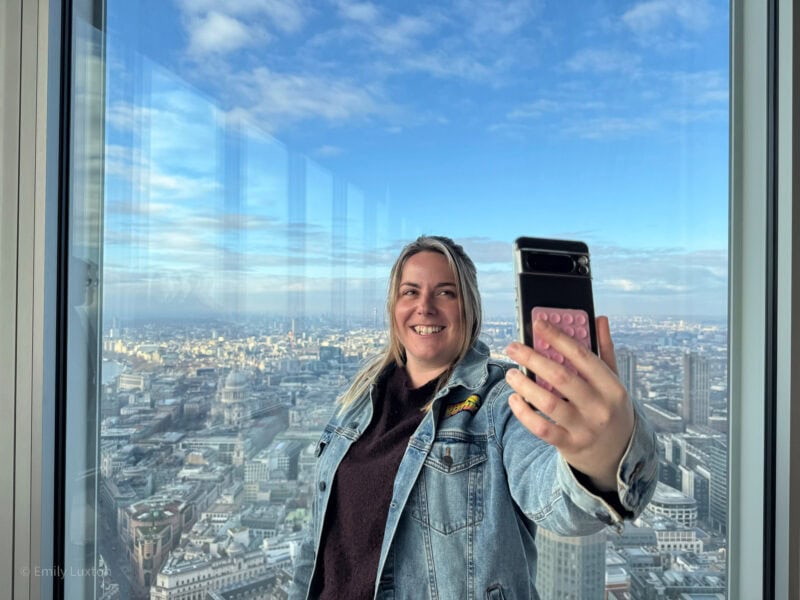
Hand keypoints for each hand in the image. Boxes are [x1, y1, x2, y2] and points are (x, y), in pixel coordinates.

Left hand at [504, 316, 633, 491]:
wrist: (617, 455)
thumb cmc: (610, 409)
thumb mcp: (614, 381)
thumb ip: (605, 351)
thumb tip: (599, 318)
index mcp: (612, 387)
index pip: (582, 356)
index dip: (558, 337)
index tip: (538, 323)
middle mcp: (600, 408)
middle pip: (561, 377)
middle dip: (533, 358)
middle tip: (513, 346)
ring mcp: (584, 428)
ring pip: (547, 403)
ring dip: (524, 385)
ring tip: (511, 373)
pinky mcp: (569, 445)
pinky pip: (541, 428)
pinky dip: (523, 413)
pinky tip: (513, 399)